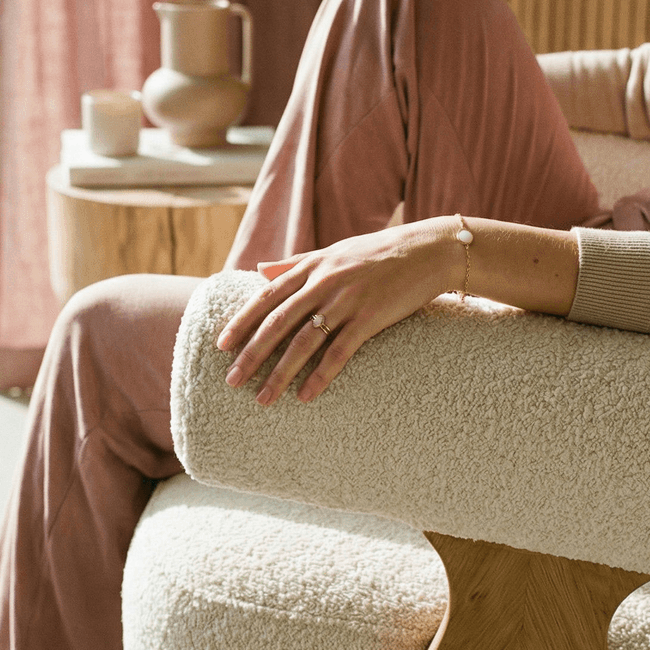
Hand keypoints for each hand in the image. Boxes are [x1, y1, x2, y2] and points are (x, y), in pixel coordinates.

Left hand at [216, 219, 460, 404]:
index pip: (267, 296)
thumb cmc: (379, 253)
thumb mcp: (333, 251)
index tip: (221, 346)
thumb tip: (259, 270)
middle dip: (252, 354)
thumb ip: (295, 263)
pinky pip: (340, 352)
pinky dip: (321, 375)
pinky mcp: (371, 318)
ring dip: (281, 373)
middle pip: (278, 322)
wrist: (428, 250)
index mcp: (313, 266)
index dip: (242, 321)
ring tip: (263, 398)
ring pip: (304, 341)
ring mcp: (347, 300)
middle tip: (231, 381)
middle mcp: (324, 281)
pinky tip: (306, 396)